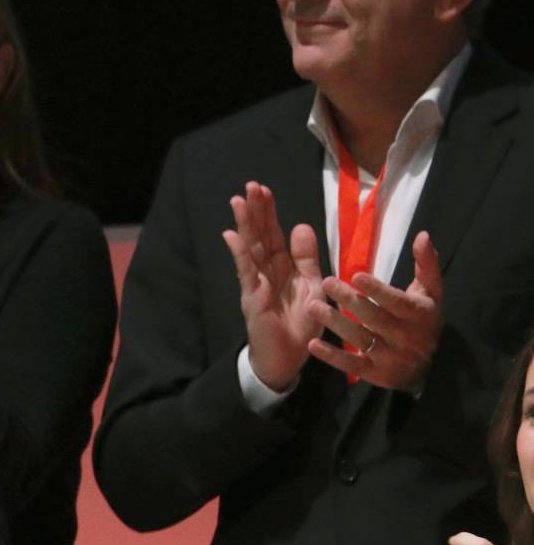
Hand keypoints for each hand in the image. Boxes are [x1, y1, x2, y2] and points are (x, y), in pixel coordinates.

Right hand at [222, 182, 325, 393]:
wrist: (290, 358)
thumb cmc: (301, 324)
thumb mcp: (313, 285)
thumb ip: (307, 257)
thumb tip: (301, 225)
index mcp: (283, 267)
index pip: (274, 234)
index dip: (269, 212)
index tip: (264, 190)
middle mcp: (266, 271)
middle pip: (260, 235)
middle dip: (256, 211)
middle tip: (251, 186)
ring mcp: (256, 283)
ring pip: (250, 248)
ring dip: (244, 224)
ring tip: (238, 201)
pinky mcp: (252, 298)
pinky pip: (245, 272)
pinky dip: (239, 253)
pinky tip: (231, 235)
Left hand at [308, 232, 442, 391]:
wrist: (428, 366)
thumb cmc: (424, 319)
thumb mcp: (431, 292)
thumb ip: (426, 264)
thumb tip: (422, 235)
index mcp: (420, 314)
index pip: (397, 302)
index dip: (377, 290)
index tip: (356, 275)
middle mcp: (406, 337)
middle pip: (374, 318)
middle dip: (350, 300)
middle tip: (326, 283)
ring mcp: (390, 357)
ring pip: (360, 339)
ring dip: (335, 323)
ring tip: (313, 307)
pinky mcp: (374, 373)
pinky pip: (351, 364)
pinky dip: (331, 356)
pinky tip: (312, 343)